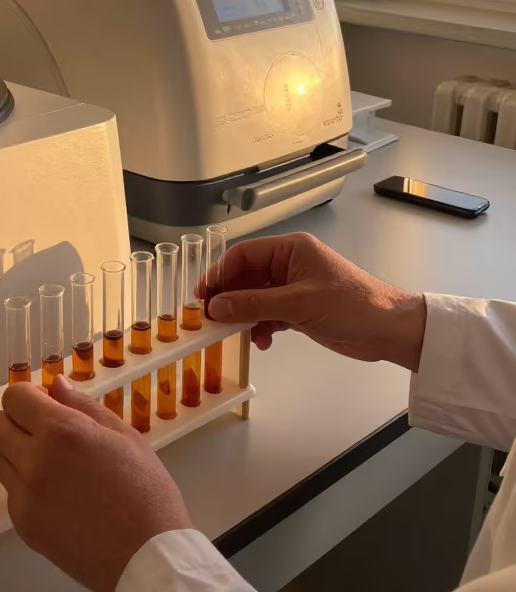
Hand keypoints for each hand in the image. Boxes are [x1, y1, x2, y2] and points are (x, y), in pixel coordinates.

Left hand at [0, 375, 191, 591]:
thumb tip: (55, 384)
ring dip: (19, 453)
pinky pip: (12, 493)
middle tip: (50, 431)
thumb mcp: (124, 436)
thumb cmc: (146, 492)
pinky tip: (59, 495)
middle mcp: (34, 461)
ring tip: (57, 466)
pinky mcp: (23, 526)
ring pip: (1, 459)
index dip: (30, 395)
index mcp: (62, 432)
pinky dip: (26, 487)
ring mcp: (25, 497)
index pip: (15, 397)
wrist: (147, 558)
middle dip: (19, 420)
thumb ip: (83, 406)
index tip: (47, 403)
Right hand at [199, 232, 426, 371]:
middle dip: (229, 298)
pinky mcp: (300, 310)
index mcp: (290, 249)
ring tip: (236, 334)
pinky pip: (269, 314)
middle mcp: (289, 264)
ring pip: (256, 298)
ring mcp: (294, 288)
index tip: (202, 296)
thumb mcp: (299, 303)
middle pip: (246, 277)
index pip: (243, 254)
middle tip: (210, 319)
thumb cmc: (350, 305)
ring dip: (245, 315)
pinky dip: (261, 327)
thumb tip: (215, 306)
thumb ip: (254, 304)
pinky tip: (261, 342)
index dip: (219, 273)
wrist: (389, 330)